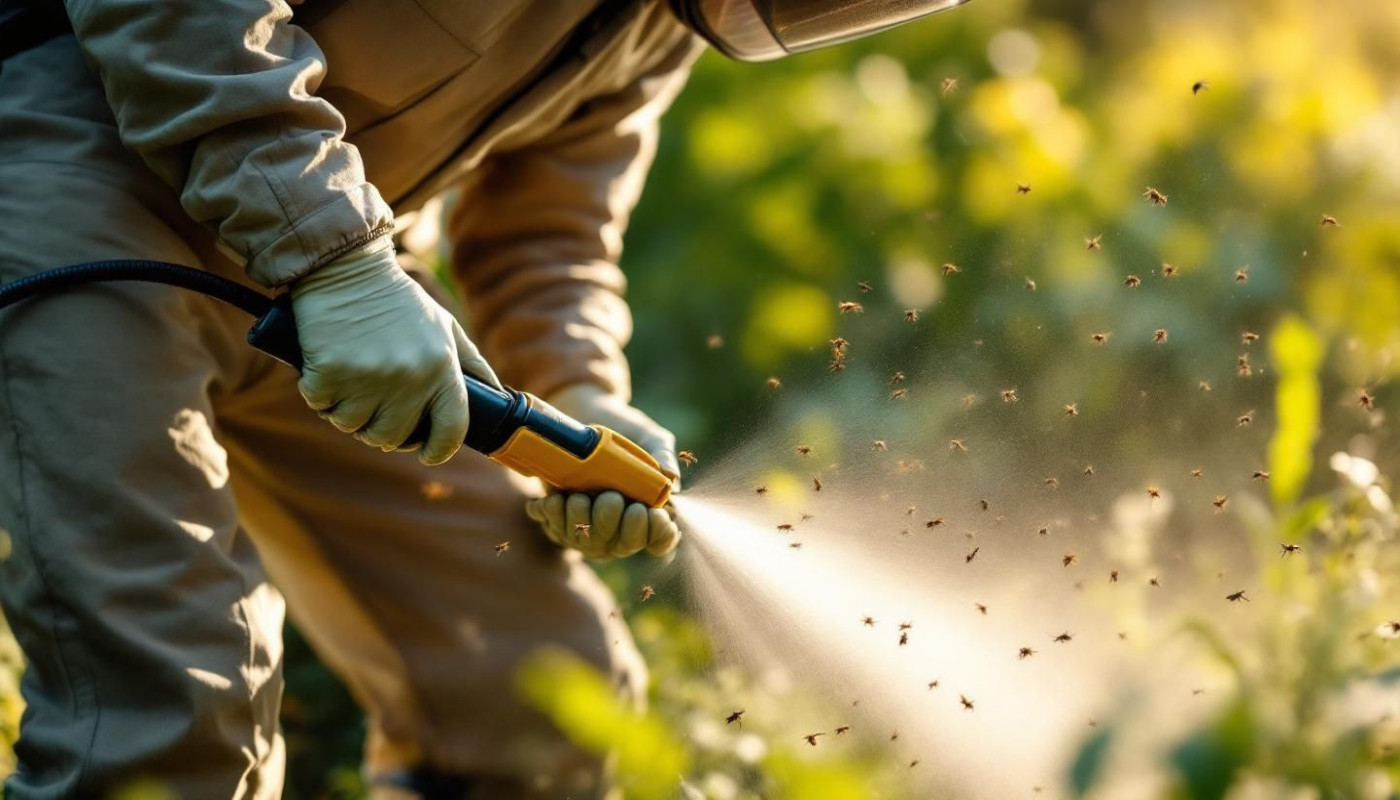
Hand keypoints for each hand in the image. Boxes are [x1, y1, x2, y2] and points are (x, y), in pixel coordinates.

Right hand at [291, 242, 499, 464]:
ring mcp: (368, 378)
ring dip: (347, 412)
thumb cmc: (397, 300)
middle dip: (381, 430)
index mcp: (441, 367)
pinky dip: (319, 394)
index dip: (439, 449)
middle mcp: (409, 377)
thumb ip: (470, 363)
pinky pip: (322, 406)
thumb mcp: (444, 326)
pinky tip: (325, 369)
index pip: (451, 428)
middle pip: (394, 437)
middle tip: (373, 409)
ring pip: (354, 426)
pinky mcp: (330, 373)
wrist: (346, 267)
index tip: (429, 455)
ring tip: (348, 383)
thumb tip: (496, 395)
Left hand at [524, 384, 680, 558]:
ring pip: (587, 544)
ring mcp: (590, 527)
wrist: (584, 414)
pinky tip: (554, 501)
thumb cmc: (625, 428)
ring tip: (579, 498)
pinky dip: (554, 518)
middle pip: (622, 545)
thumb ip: (662, 452)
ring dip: (582, 522)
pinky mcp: (560, 520)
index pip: (661, 539)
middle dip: (615, 526)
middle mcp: (620, 525)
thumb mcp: (648, 435)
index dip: (660, 535)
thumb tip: (671, 478)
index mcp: (649, 510)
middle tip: (611, 498)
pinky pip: (557, 532)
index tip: (654, 515)